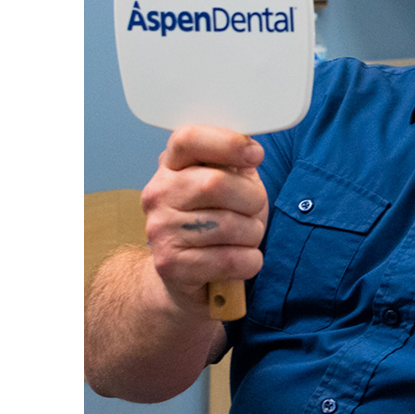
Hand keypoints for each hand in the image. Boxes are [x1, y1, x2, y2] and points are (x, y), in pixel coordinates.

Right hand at [141, 126, 268, 313]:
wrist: (188, 274)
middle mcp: (158, 193)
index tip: (256, 154)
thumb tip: (252, 148)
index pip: (188, 139)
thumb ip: (236, 163)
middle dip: (252, 200)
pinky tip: (243, 260)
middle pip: (216, 183)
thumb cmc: (218, 221)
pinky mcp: (170, 264)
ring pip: (229, 225)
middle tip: (253, 211)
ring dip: (253, 233)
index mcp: (172, 166)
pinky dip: (250, 261)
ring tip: (244, 238)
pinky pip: (231, 259)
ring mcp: (159, 229)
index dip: (227, 143)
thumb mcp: (230, 184)